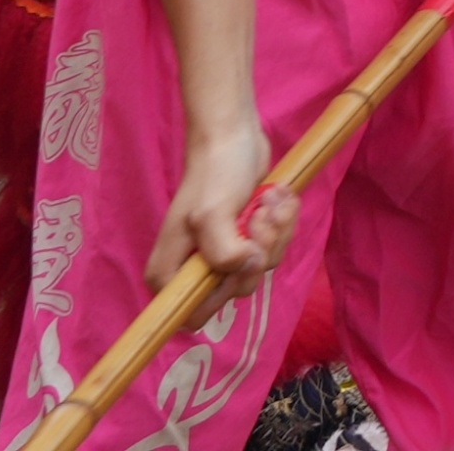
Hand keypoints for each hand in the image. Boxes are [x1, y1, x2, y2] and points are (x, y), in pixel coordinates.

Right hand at [143, 113, 281, 297]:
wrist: (235, 138)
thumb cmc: (215, 175)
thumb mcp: (211, 215)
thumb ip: (225, 253)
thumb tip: (248, 269)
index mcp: (170, 274)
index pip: (194, 315)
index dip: (223, 293)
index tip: (238, 257)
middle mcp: (195, 271)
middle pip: (239, 289)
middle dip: (259, 249)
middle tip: (258, 216)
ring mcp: (224, 255)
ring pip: (262, 267)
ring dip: (275, 230)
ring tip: (267, 200)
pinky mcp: (249, 239)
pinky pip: (275, 247)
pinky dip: (283, 222)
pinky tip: (276, 197)